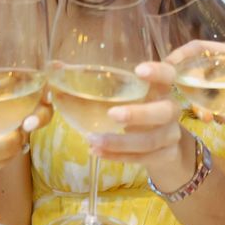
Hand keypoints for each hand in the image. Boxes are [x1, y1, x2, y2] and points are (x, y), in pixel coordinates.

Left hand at [0, 70, 50, 177]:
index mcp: (6, 94)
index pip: (40, 89)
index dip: (48, 91)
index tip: (44, 95)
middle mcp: (15, 115)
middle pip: (41, 116)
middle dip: (34, 122)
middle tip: (22, 126)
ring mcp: (11, 137)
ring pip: (13, 144)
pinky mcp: (2, 159)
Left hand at [85, 61, 192, 183]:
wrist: (163, 146)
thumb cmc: (136, 109)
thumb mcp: (122, 95)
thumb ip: (92, 80)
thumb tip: (55, 66)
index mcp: (161, 88)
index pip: (168, 74)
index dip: (158, 71)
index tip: (138, 70)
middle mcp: (170, 110)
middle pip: (164, 111)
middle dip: (138, 113)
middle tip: (112, 114)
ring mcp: (170, 135)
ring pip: (150, 141)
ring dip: (120, 142)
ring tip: (93, 140)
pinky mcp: (164, 155)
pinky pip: (142, 158)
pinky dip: (119, 156)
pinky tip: (98, 152)